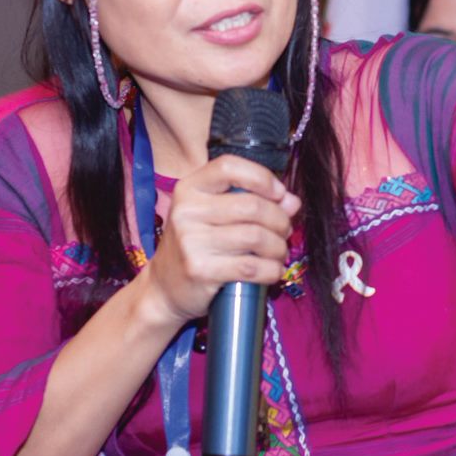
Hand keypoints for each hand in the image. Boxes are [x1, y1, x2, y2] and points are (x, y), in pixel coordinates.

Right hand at [142, 155, 299, 325]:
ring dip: (278, 247)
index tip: (279, 193)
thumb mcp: (217, 216)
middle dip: (280, 220)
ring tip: (279, 252)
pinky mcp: (199, 270)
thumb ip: (254, 201)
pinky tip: (273, 270)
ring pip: (256, 236)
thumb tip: (292, 202)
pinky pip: (251, 266)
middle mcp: (187, 211)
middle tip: (285, 231)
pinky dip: (271, 269)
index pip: (229, 166)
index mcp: (190, 189)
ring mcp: (190, 241)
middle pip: (252, 205)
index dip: (262, 177)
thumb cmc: (197, 246)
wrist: (164, 289)